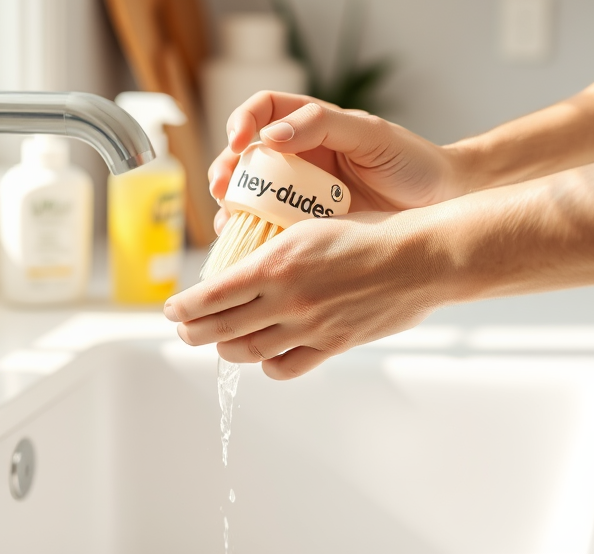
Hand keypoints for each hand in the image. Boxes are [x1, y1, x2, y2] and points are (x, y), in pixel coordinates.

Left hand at [166, 208, 448, 378]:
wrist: (420, 257)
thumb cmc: (374, 232)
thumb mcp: (313, 225)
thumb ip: (277, 251)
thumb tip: (249, 267)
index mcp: (276, 262)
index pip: (212, 294)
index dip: (185, 307)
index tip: (173, 308)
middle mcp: (287, 298)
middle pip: (221, 328)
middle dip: (194, 331)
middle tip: (184, 330)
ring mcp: (309, 326)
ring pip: (248, 351)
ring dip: (226, 350)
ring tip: (218, 344)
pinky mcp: (332, 345)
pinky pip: (286, 367)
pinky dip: (268, 365)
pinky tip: (266, 356)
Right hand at [207, 91, 459, 232]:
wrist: (442, 205)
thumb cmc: (412, 162)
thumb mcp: (371, 135)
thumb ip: (323, 125)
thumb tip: (271, 134)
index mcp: (312, 125)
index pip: (264, 110)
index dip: (243, 120)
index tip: (239, 141)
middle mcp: (301, 157)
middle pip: (246, 156)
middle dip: (225, 169)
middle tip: (222, 188)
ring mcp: (302, 194)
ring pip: (252, 195)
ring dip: (233, 207)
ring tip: (229, 222)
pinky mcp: (309, 228)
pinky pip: (272, 229)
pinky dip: (255, 238)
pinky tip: (249, 250)